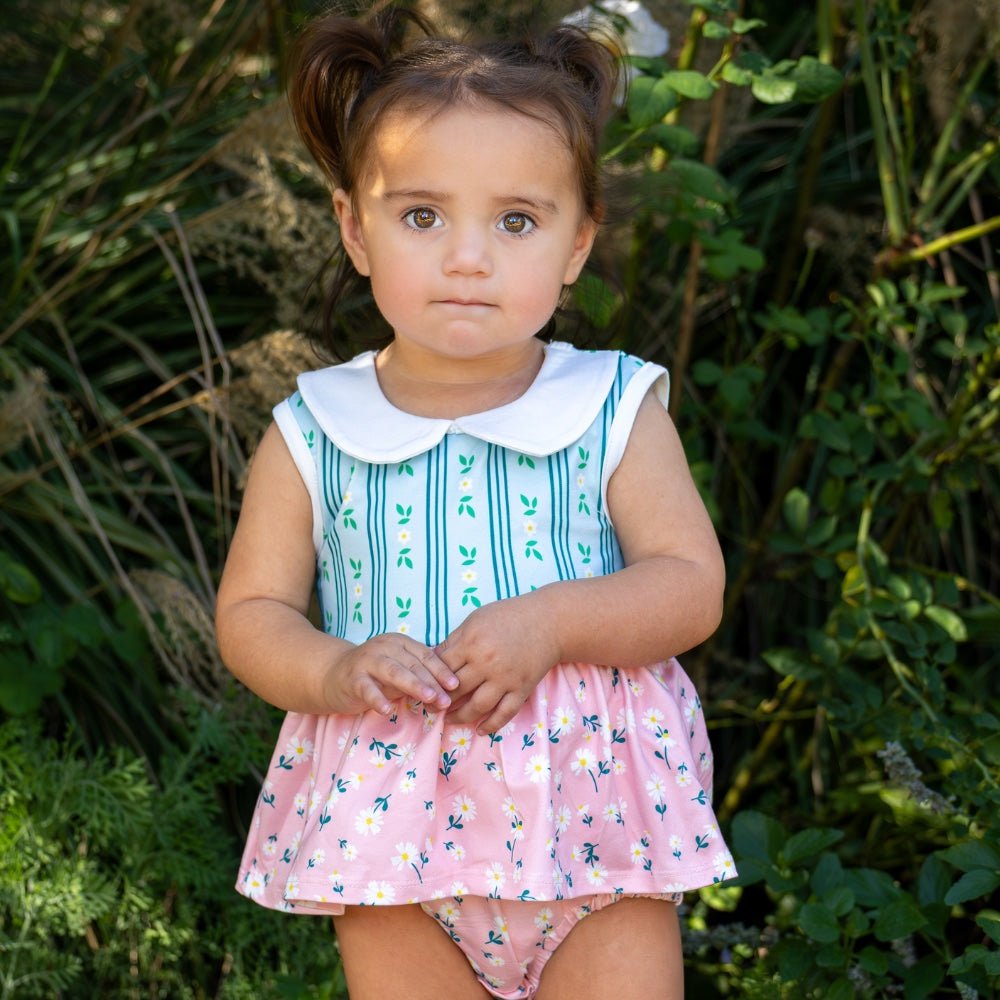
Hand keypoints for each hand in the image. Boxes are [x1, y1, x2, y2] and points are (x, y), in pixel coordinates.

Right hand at [323, 634, 458, 715]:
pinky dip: (377, 698)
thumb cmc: (373, 675)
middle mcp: (384, 646)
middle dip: (432, 682)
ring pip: (394, 672)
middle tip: (446, 699)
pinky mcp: (352, 678)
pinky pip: (366, 688)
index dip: (441, 670)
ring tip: (429, 699)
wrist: (333, 675)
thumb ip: (418, 678)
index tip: (455, 685)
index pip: (425, 655)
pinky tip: (386, 710)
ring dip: (413, 685)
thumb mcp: (398, 673)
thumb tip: (446, 692)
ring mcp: (367, 661)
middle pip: (412, 664)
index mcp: (399, 642)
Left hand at [436, 596, 560, 733]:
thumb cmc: (508, 616)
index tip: (420, 688)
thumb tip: (433, 659)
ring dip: (459, 717)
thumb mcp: (476, 620)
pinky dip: (491, 725)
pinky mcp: (522, 689)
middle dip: (439, 702)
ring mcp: (505, 678)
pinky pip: (504, 713)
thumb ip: (454, 640)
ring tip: (448, 720)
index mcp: (472, 643)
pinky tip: (480, 730)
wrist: (548, 622)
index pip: (442, 668)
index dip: (428, 680)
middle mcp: (487, 663)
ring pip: (477, 707)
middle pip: (456, 690)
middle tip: (428, 709)